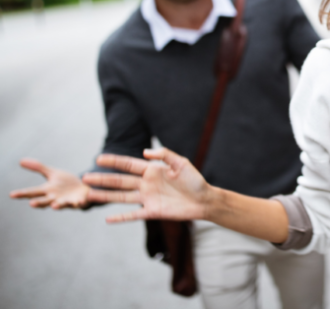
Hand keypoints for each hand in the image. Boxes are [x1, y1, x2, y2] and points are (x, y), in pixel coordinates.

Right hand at [9, 159, 89, 208]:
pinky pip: (80, 203)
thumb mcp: (52, 174)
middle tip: (31, 203)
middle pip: (45, 201)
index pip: (32, 192)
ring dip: (57, 206)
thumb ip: (38, 168)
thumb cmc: (66, 184)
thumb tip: (20, 160)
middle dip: (38, 203)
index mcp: (47, 190)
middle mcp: (55, 198)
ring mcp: (67, 201)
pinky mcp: (80, 202)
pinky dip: (80, 203)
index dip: (22, 194)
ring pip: (61, 205)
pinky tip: (80, 202)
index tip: (11, 194)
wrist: (84, 190)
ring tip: (54, 206)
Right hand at [82, 148, 209, 223]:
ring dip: (106, 196)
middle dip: (102, 179)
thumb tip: (145, 151)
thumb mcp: (181, 163)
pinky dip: (121, 217)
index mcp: (152, 170)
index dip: (114, 161)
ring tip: (89, 194)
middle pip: (120, 181)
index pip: (129, 165)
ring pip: (122, 197)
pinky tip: (107, 219)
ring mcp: (147, 198)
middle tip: (84, 178)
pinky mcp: (152, 211)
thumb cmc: (194, 180)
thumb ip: (164, 155)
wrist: (204, 200)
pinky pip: (133, 215)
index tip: (99, 158)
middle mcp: (146, 184)